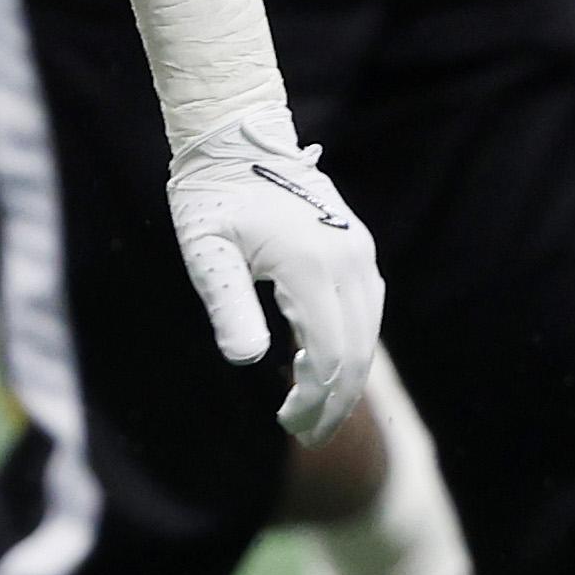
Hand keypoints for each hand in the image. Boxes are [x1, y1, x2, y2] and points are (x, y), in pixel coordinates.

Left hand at [167, 107, 382, 440]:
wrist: (235, 139)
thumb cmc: (210, 197)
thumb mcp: (207, 253)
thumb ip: (229, 305)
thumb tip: (248, 361)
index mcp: (311, 265)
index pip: (329, 354)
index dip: (314, 399)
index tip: (287, 424)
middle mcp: (348, 260)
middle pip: (357, 351)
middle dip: (335, 400)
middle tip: (304, 434)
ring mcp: (358, 251)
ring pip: (368, 333)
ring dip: (346, 377)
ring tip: (314, 411)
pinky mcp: (356, 247)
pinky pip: (366, 309)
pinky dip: (351, 345)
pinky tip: (323, 366)